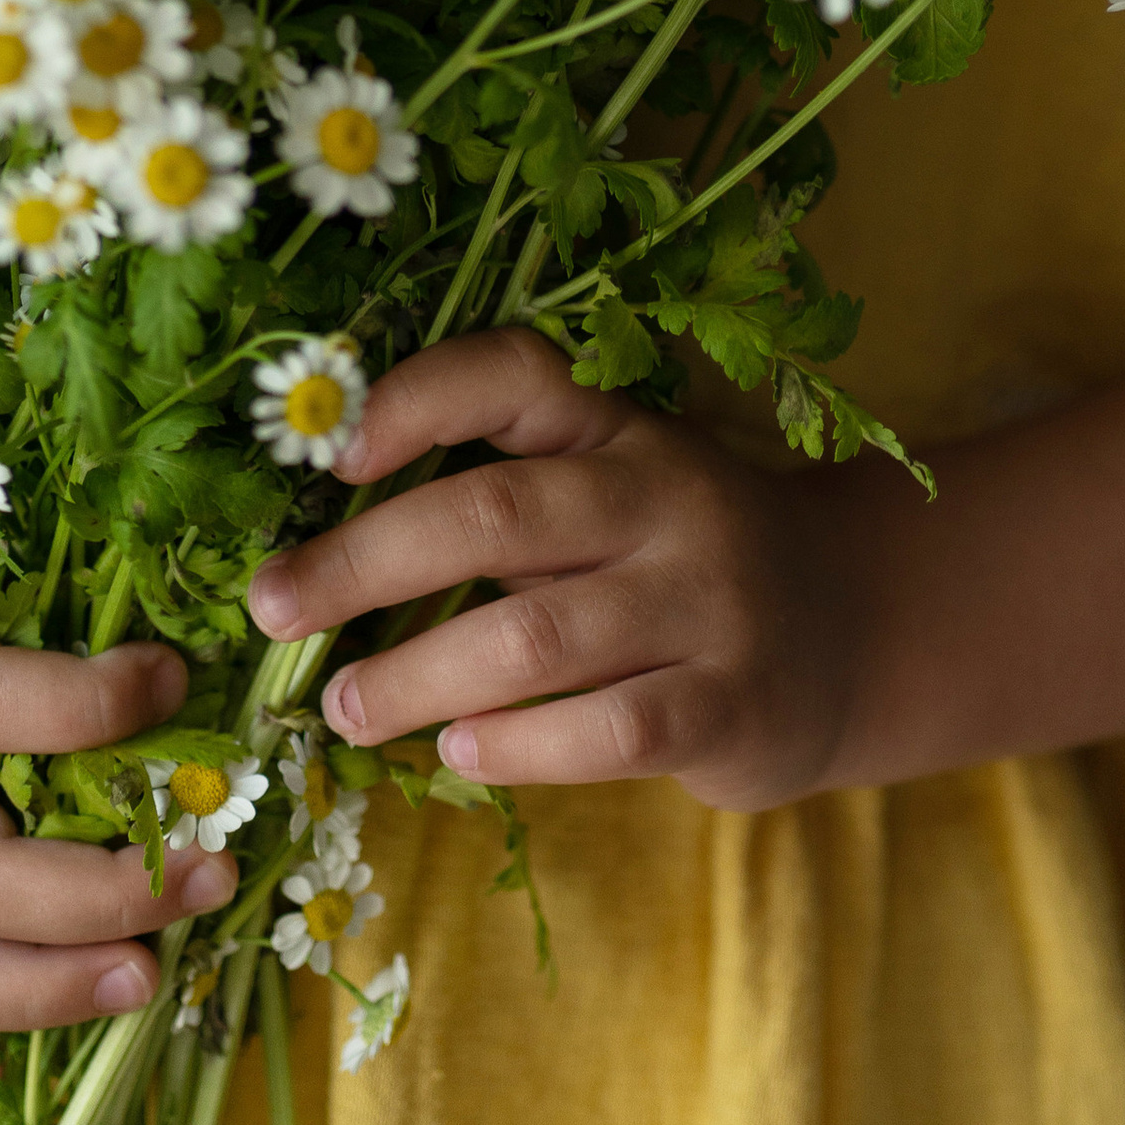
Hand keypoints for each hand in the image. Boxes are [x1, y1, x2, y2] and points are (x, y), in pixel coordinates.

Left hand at [243, 327, 863, 812]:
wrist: (852, 629)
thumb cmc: (673, 563)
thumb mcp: (608, 497)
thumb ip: (503, 509)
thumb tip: (320, 563)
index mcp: (620, 427)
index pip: (517, 373)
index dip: (418, 397)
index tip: (330, 453)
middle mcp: (665, 496)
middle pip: (497, 512)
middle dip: (364, 562)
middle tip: (272, 610)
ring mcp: (706, 599)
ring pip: (535, 635)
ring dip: (417, 676)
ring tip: (345, 708)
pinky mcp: (733, 702)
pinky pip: (608, 730)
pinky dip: (518, 744)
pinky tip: (461, 751)